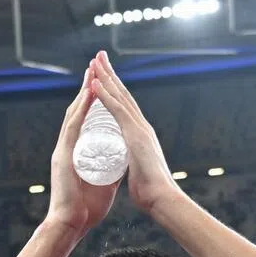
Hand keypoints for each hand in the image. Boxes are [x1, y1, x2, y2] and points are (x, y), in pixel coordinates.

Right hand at [45, 62, 121, 238]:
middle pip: (77, 111)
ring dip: (84, 91)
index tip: (101, 82)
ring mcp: (63, 150)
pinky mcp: (63, 156)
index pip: (84, 121)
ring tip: (92, 70)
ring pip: (74, 113)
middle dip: (87, 88)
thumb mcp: (103, 185)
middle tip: (94, 65)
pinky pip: (73, 127)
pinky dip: (81, 109)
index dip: (93, 101)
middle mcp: (66, 147)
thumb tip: (121, 164)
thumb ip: (110, 172)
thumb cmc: (84, 209)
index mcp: (75, 153)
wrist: (70, 224)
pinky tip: (89, 93)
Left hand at [88, 50, 182, 215]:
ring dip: (106, 78)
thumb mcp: (138, 172)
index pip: (123, 108)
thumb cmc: (150, 192)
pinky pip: (117, 111)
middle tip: (98, 56)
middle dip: (109, 75)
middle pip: (122, 95)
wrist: (161, 199)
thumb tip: (128, 166)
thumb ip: (133, 165)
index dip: (112, 91)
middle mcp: (140, 127)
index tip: (102, 76)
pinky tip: (95, 83)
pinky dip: (106, 96)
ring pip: (119, 97)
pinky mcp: (135, 135)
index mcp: (139, 136)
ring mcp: (139, 129)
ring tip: (94, 61)